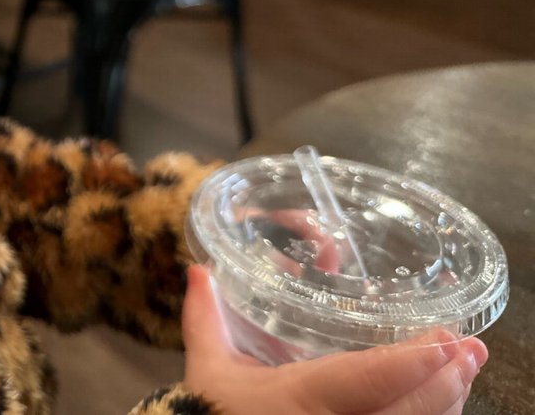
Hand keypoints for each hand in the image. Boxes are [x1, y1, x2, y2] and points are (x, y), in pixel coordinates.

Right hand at [182, 265, 486, 413]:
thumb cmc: (215, 412)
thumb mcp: (210, 367)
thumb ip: (206, 318)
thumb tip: (198, 270)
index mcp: (302, 398)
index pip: (367, 379)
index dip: (412, 362)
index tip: (445, 339)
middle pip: (411, 409)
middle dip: (447, 378)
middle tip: (471, 348)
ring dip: (447, 399)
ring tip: (465, 367)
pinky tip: (441, 400)